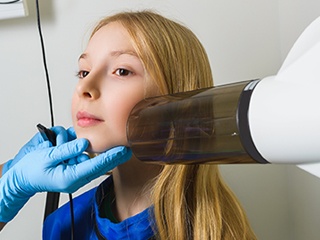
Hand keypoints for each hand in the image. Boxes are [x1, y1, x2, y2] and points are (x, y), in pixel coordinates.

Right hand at [0, 130, 131, 221]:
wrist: (20, 175)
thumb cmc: (30, 171)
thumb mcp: (46, 158)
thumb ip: (66, 151)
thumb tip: (84, 144)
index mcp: (72, 177)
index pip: (97, 166)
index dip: (112, 157)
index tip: (125, 150)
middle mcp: (76, 171)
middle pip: (96, 158)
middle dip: (98, 148)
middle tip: (108, 142)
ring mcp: (73, 164)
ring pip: (84, 149)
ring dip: (71, 143)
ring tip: (53, 146)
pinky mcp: (70, 158)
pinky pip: (75, 145)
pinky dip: (66, 140)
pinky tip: (55, 143)